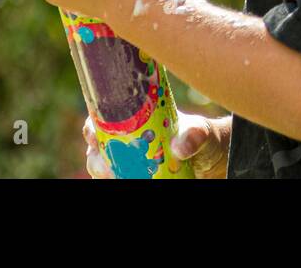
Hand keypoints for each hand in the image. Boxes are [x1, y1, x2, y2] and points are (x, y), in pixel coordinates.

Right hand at [82, 112, 230, 178]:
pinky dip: (116, 180)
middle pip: (97, 149)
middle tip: (107, 167)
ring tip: (114, 177)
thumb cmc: (201, 136)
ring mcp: (129, 161)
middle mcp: (125, 140)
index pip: (101, 120)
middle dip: (97, 158)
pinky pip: (119, 179)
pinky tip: (123, 180)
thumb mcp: (200, 131)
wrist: (209, 157)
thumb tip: (180, 147)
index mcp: (131, 119)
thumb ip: (193, 135)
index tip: (93, 135)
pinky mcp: (134, 176)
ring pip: (104, 168)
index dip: (91, 127)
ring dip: (104, 173)